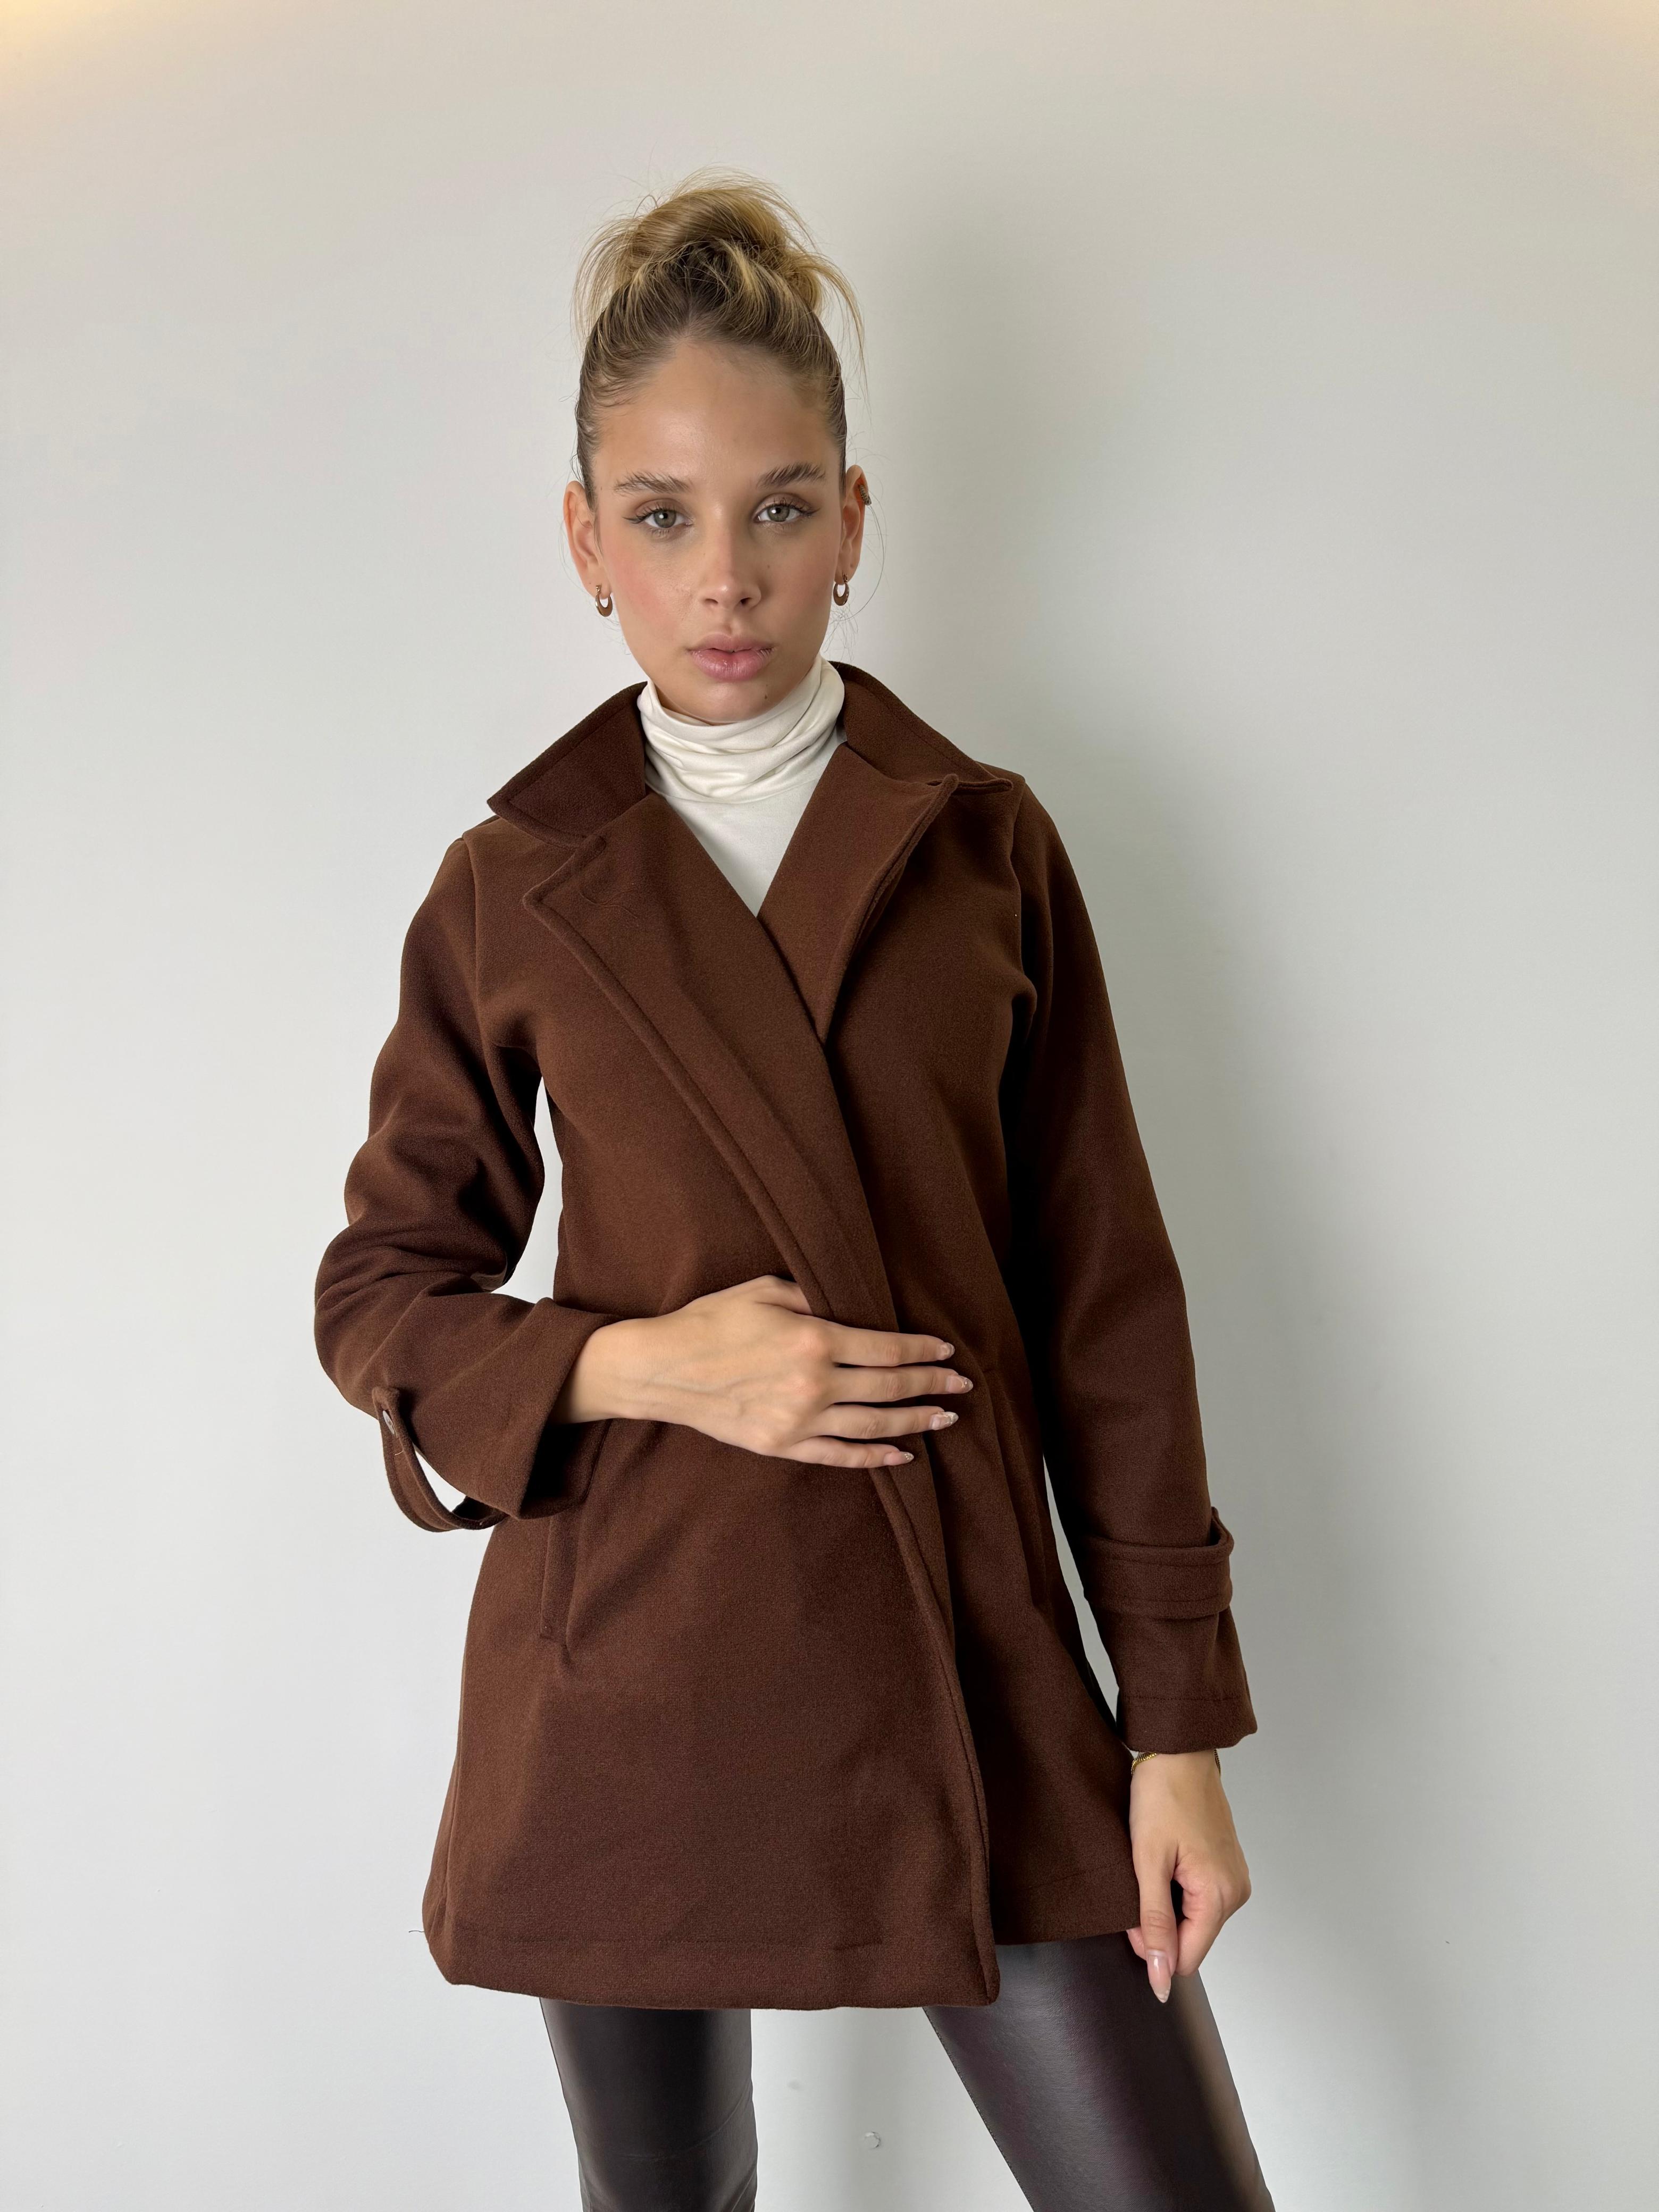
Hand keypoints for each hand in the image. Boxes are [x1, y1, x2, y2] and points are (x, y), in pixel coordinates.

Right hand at [553, 1274, 971, 1466]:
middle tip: (961, 1385)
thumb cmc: (711, 1321)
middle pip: (889, 1389)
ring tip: (945, 1419)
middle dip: (931, 1386)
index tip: (946, 1351)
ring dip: (915, 1422)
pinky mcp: (782, 1445)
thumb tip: (852, 1303)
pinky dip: (875, 1457)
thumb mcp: (764, 1290)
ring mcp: (799, 1421)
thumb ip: (813, 1296)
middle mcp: (814, 1384)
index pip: (886, 1349)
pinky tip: (901, 1455)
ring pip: (873, 1425)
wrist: (662, 1369)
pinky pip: (839, 1456)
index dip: (921, 1351)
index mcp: (815, 1339)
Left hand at [1125, 1750, 1250, 2002]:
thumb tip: (1160, 1975)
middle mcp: (1236, 1893)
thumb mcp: (1148, 1861)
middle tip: (1139, 1879)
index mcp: (1220, 1896)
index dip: (1152, 1947)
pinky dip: (1177, 1890)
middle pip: (1190, 1940)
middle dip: (1159, 1923)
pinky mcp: (1227, 1868)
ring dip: (1167, 1904)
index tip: (1131, 1914)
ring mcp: (1234, 1879)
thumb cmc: (1162, 1796)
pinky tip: (1166, 1860)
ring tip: (1154, 1864)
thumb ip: (1153, 1922)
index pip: (1186, 1958)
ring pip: (1193, 1920)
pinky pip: (1199, 1899)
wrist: (1179, 1752)